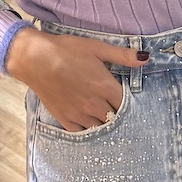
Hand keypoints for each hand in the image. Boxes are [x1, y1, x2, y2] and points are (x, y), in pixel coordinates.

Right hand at [4, 27, 146, 131]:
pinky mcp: (65, 119)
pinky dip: (90, 131)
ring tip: (106, 119)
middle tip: (119, 111)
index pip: (126, 104)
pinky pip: (83, 133)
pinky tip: (91, 126)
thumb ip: (123, 55)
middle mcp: (95, 104)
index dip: (129, 102)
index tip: (128, 100)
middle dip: (118, 114)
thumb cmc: (66, 50)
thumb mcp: (96, 48)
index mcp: (105, 87)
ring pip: (101, 128)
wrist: (35, 59)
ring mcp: (79, 114)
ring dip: (105, 124)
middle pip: (115, 118)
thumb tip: (146, 57)